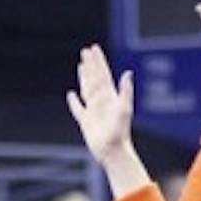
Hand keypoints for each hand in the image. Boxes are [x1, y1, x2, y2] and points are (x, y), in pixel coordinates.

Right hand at [66, 45, 133, 165]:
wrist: (113, 152)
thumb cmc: (120, 132)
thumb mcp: (124, 109)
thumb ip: (125, 91)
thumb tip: (128, 72)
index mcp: (111, 97)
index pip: (103, 74)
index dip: (99, 61)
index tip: (94, 48)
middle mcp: (102, 102)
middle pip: (94, 78)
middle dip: (91, 65)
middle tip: (86, 51)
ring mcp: (94, 111)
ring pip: (87, 89)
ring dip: (84, 77)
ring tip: (81, 66)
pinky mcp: (86, 122)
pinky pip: (78, 109)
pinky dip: (74, 102)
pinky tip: (71, 94)